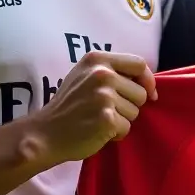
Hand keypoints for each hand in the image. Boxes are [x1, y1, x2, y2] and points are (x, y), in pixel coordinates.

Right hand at [21, 51, 157, 167]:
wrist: (45, 133)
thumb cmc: (68, 106)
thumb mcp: (84, 76)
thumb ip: (111, 72)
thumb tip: (147, 83)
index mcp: (97, 59)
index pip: (139, 64)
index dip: (148, 80)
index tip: (149, 93)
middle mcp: (102, 74)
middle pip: (141, 92)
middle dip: (130, 105)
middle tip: (106, 110)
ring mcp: (105, 96)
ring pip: (135, 112)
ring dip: (122, 120)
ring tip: (99, 120)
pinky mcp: (107, 118)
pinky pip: (126, 128)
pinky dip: (116, 134)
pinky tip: (98, 131)